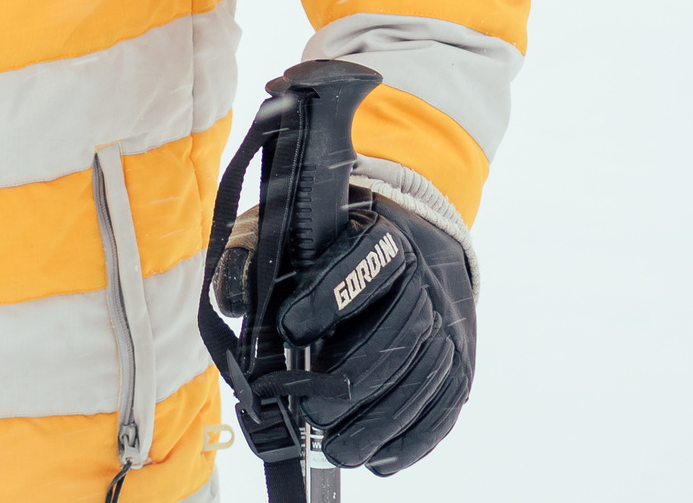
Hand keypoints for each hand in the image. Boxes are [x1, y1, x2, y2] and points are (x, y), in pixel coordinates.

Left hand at [216, 190, 478, 474]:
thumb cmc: (336, 247)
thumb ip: (254, 259)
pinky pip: (444, 406)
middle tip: (311, 415)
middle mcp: (425, 280)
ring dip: (381, 423)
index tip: (289, 328)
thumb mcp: (290, 235)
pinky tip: (378, 458)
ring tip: (338, 450)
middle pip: (401, 329)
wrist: (417, 243)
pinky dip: (412, 439)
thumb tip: (232, 302)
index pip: (363, 262)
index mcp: (381, 238)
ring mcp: (449, 325)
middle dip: (353, 380)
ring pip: (425, 376)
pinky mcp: (460, 364)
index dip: (328, 297)